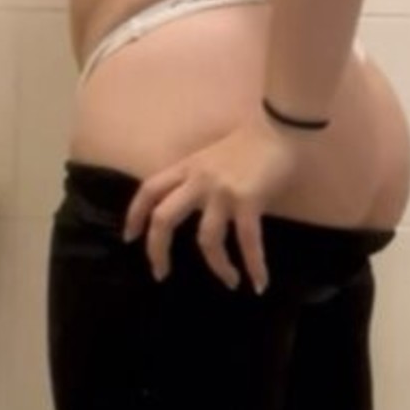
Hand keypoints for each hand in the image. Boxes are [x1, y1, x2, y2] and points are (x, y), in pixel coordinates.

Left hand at [121, 114, 301, 292]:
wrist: (279, 126)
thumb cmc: (249, 141)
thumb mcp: (211, 157)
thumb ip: (198, 180)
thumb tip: (197, 210)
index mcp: (187, 167)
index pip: (149, 190)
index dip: (134, 215)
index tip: (130, 238)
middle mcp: (198, 180)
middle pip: (163, 218)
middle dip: (157, 250)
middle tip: (160, 274)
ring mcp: (222, 191)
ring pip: (206, 238)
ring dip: (217, 266)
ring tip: (228, 282)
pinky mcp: (248, 200)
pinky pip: (248, 241)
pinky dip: (254, 265)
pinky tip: (259, 283)